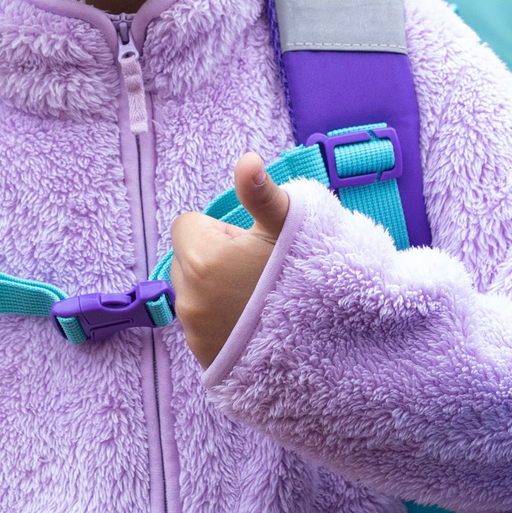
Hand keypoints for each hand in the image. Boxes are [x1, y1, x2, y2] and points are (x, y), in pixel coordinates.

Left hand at [167, 154, 291, 369]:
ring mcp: (193, 329)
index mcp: (200, 258)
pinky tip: (251, 322)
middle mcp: (187, 295)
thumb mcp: (288, 228)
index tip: (249, 246)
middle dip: (214, 256)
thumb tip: (247, 159)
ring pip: (195, 289)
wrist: (323, 348)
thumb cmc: (305, 279)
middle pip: (188, 256)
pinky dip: (219, 317)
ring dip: (215, 287)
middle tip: (257, 271)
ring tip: (258, 297)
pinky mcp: (201, 353)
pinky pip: (201, 321)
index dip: (220, 229)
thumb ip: (260, 192)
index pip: (188, 224)